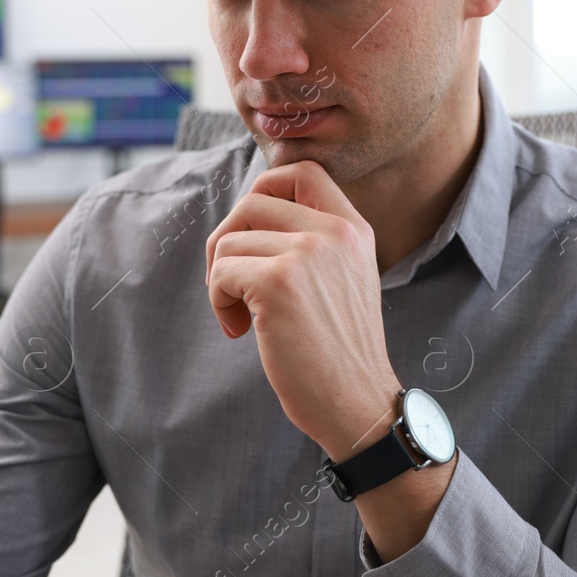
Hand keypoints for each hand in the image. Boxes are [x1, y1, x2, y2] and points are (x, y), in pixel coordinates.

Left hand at [204, 160, 400, 460]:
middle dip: (228, 241)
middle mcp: (334, 232)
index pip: (299, 172)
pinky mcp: (278, 283)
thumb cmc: (340, 351)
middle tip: (232, 283)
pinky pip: (220, 273)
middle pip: (252, 203)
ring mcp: (307, 253)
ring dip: (221, 281)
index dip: (263, 192)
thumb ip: (313, 242)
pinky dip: (218, 302)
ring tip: (243, 317)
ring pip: (229, 241)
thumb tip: (246, 218)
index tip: (253, 235)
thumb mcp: (344, 279)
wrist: (359, 404)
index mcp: (353, 227)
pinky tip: (241, 330)